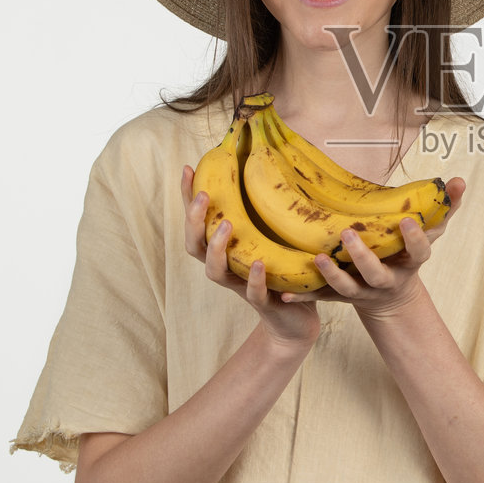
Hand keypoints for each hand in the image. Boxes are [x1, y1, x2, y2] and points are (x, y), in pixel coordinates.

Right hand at [181, 165, 320, 348]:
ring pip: (215, 271)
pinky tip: (258, 264)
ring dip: (217, 248)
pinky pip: (252, 293)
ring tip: (227, 226)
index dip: (188, 198)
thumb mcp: (268, 236)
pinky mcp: (263, 302)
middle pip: (194, 245)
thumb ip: (259, 212)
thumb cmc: (279, 270)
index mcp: (223, 249)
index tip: (188, 168)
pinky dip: (253, 278)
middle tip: (204, 195)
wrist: (295, 318)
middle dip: (194, 220)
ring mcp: (240, 286)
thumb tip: (262, 164)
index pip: (197, 221)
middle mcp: (225, 267)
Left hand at [291, 176, 466, 320]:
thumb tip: (461, 180)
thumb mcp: (432, 231)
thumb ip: (448, 206)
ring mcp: (362, 291)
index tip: (407, 222)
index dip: (414, 240)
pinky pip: (321, 298)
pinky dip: (304, 296)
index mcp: (410, 263)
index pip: (417, 253)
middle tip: (348, 234)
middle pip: (376, 274)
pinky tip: (286, 293)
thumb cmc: (410, 253)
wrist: (392, 296)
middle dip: (363, 257)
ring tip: (317, 258)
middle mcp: (385, 280)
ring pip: (346, 289)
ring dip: (331, 276)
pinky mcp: (340, 297)